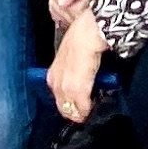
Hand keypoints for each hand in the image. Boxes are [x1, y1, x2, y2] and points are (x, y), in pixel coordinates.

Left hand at [46, 8, 105, 124]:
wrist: (85, 35)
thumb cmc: (80, 41)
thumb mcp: (69, 59)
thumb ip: (70, 74)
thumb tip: (80, 82)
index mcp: (52, 77)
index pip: (59, 101)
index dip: (71, 104)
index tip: (79, 104)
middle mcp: (56, 85)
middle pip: (65, 110)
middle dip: (76, 112)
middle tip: (87, 107)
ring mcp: (65, 90)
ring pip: (73, 113)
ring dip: (83, 111)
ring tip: (92, 104)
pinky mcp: (77, 92)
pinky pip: (83, 110)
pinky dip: (90, 109)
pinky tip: (95, 102)